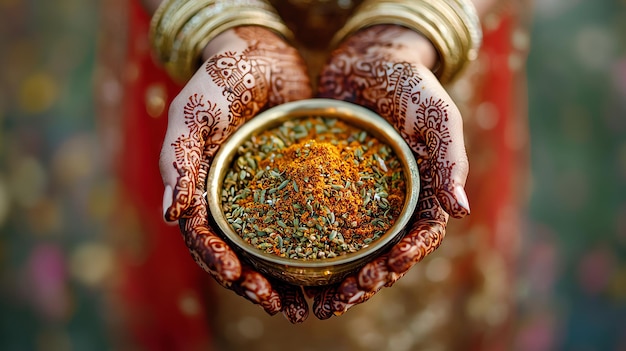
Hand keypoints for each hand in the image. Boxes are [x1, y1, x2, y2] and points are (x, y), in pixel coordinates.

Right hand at [159, 27, 312, 321]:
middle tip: (279, 306)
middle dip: (253, 284)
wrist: (259, 55)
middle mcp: (228, 202)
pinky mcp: (289, 187)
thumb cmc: (218, 82)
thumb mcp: (192, 115)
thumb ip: (178, 160)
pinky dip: (306, 250)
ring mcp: (258, 197)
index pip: (205, 238)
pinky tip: (326, 268)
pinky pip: (296, 224)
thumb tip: (171, 216)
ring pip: (266, 249)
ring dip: (280, 280)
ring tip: (302, 306)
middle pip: (237, 254)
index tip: (241, 278)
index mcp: (199, 191)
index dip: (220, 262)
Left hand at [312, 25, 470, 317]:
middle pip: (385, 253)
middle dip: (368, 281)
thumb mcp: (436, 113)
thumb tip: (461, 210)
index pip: (421, 235)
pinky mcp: (333, 187)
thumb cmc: (409, 83)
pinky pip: (323, 223)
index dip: (406, 257)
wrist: (369, 59)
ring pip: (355, 249)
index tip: (386, 271)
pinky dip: (314, 248)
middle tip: (342, 300)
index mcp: (425, 191)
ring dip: (341, 279)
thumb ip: (451, 158)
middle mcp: (394, 202)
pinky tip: (293, 265)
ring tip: (319, 303)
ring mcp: (363, 198)